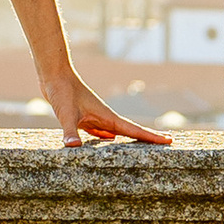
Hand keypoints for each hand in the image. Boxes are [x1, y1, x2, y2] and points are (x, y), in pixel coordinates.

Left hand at [45, 66, 177, 147]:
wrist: (54, 75)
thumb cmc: (62, 92)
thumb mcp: (65, 114)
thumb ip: (70, 132)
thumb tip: (73, 148)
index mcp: (106, 117)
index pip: (133, 130)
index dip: (151, 137)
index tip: (169, 140)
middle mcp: (105, 118)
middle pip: (131, 131)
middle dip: (148, 138)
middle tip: (167, 143)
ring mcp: (96, 117)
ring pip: (117, 131)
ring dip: (130, 137)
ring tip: (142, 146)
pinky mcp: (85, 118)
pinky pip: (102, 131)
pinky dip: (109, 138)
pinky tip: (109, 142)